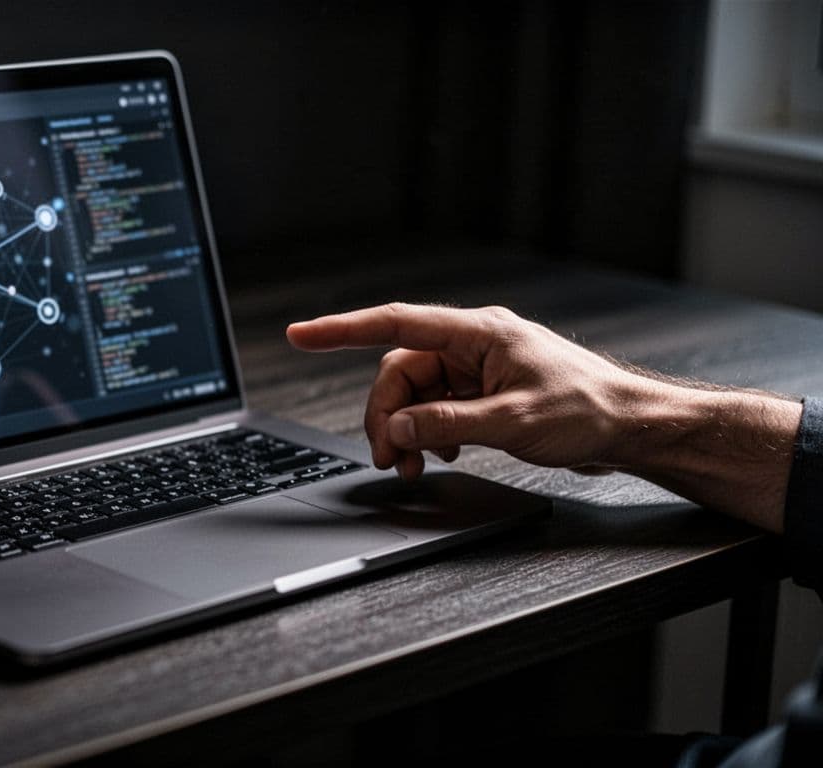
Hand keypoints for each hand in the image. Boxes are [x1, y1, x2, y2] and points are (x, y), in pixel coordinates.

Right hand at [286, 303, 643, 479]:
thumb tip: (400, 427)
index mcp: (478, 332)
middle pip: (400, 371)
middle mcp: (473, 343)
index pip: (395, 323)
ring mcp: (478, 367)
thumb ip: (450, 423)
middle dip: (386, 415)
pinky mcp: (484, 390)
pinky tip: (441, 454)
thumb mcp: (513, 421)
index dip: (340, 329)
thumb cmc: (590, 410)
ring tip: (413, 465)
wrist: (633, 426)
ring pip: (415, 393)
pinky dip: (428, 432)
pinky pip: (436, 406)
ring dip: (407, 429)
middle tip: (390, 458)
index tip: (300, 333)